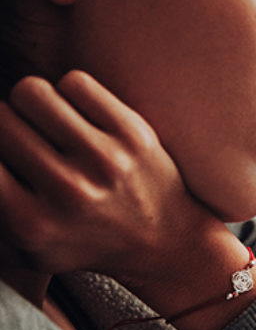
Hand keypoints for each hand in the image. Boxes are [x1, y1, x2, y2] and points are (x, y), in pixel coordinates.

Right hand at [0, 71, 224, 283]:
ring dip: (31, 103)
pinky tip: (78, 116)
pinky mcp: (135, 133)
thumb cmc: (84, 241)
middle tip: (24, 137)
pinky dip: (70, 93)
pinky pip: (75, 82)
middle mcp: (68, 191)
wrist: (166, 241)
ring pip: (31, 90)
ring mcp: (105, 160)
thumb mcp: (26, 248)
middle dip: (5, 125)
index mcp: (31, 223)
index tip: (6, 150)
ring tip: (45, 122)